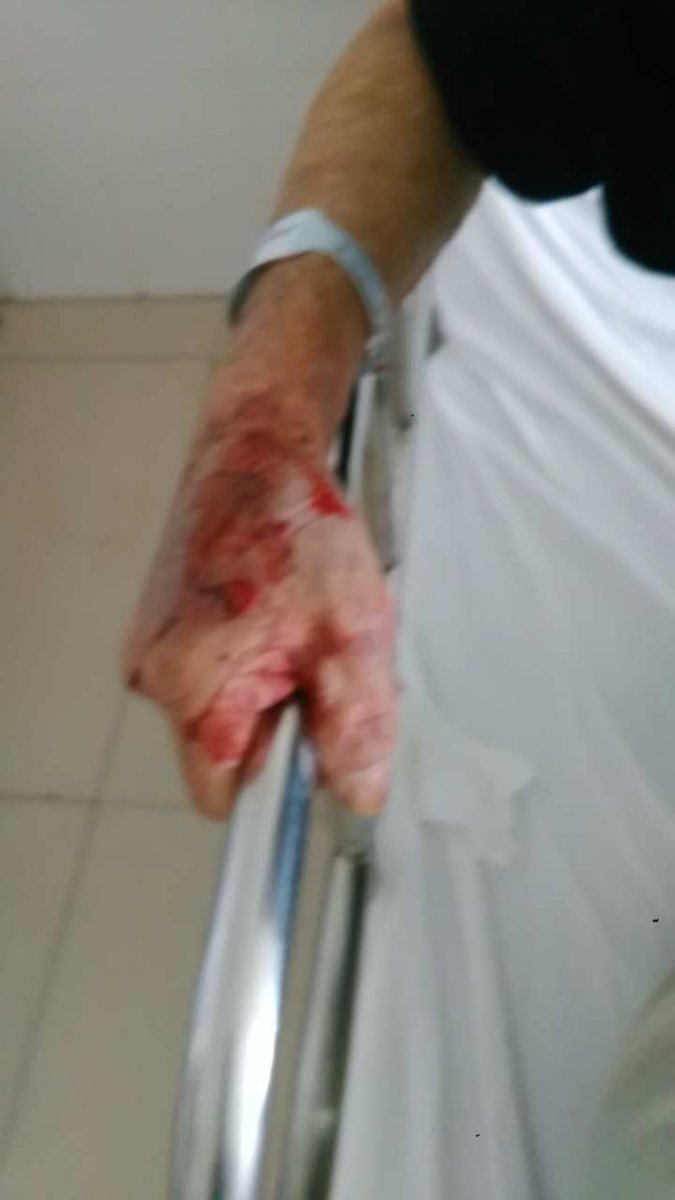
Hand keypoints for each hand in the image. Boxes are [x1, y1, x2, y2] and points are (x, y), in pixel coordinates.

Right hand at [123, 363, 395, 819]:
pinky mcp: (155, 622)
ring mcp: (149, 646)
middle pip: (221, 749)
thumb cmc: (297, 529)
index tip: (308, 742)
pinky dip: (240, 656)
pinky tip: (270, 609)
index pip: (220, 795)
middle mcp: (154, 677)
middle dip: (275, 722)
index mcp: (195, 692)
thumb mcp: (349, 637)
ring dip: (261, 686)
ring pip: (215, 708)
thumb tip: (359, 798)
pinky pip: (202, 671)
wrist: (253, 447)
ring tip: (294, 624)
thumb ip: (354, 727)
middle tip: (314, 658)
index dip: (272, 781)